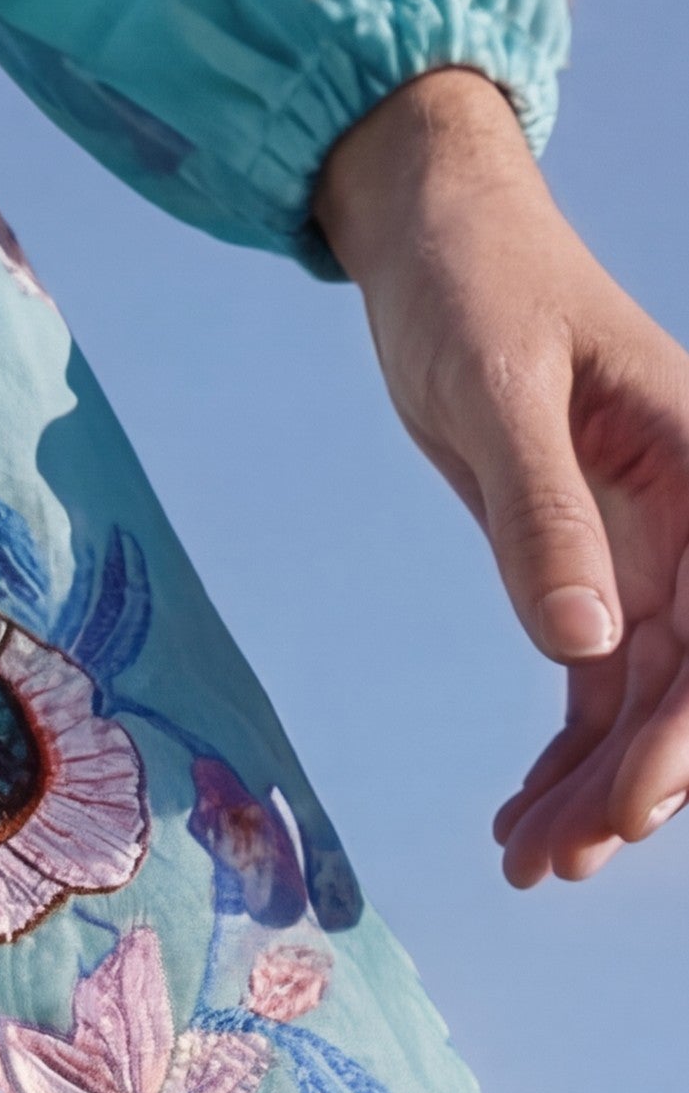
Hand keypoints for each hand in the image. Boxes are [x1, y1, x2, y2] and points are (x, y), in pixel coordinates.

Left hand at [315, 68, 688, 886]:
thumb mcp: (496, 386)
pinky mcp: (587, 558)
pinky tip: (524, 815)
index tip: (633, 805)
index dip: (687, 729)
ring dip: (596, 783)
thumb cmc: (473, 280)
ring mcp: (647, 545)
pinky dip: (566, 748)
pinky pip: (596, 677)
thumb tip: (586, 646)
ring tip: (528, 863)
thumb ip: (543, 513)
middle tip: (561, 862)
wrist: (431, 229)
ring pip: (643, 695)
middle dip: (638, 781)